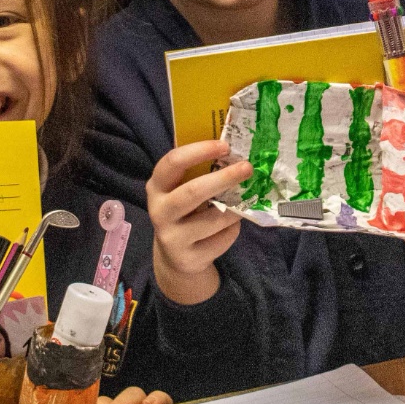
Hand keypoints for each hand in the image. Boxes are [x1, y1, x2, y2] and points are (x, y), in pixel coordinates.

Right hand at [148, 140, 248, 306]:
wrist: (176, 256)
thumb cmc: (186, 210)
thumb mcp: (183, 188)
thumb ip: (200, 171)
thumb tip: (235, 150)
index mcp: (157, 186)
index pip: (172, 162)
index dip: (199, 151)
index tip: (225, 145)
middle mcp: (159, 211)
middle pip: (193, 192)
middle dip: (224, 178)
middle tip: (247, 168)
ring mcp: (171, 237)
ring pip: (214, 219)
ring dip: (234, 209)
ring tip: (242, 202)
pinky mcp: (187, 258)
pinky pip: (221, 239)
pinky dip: (232, 230)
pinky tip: (229, 227)